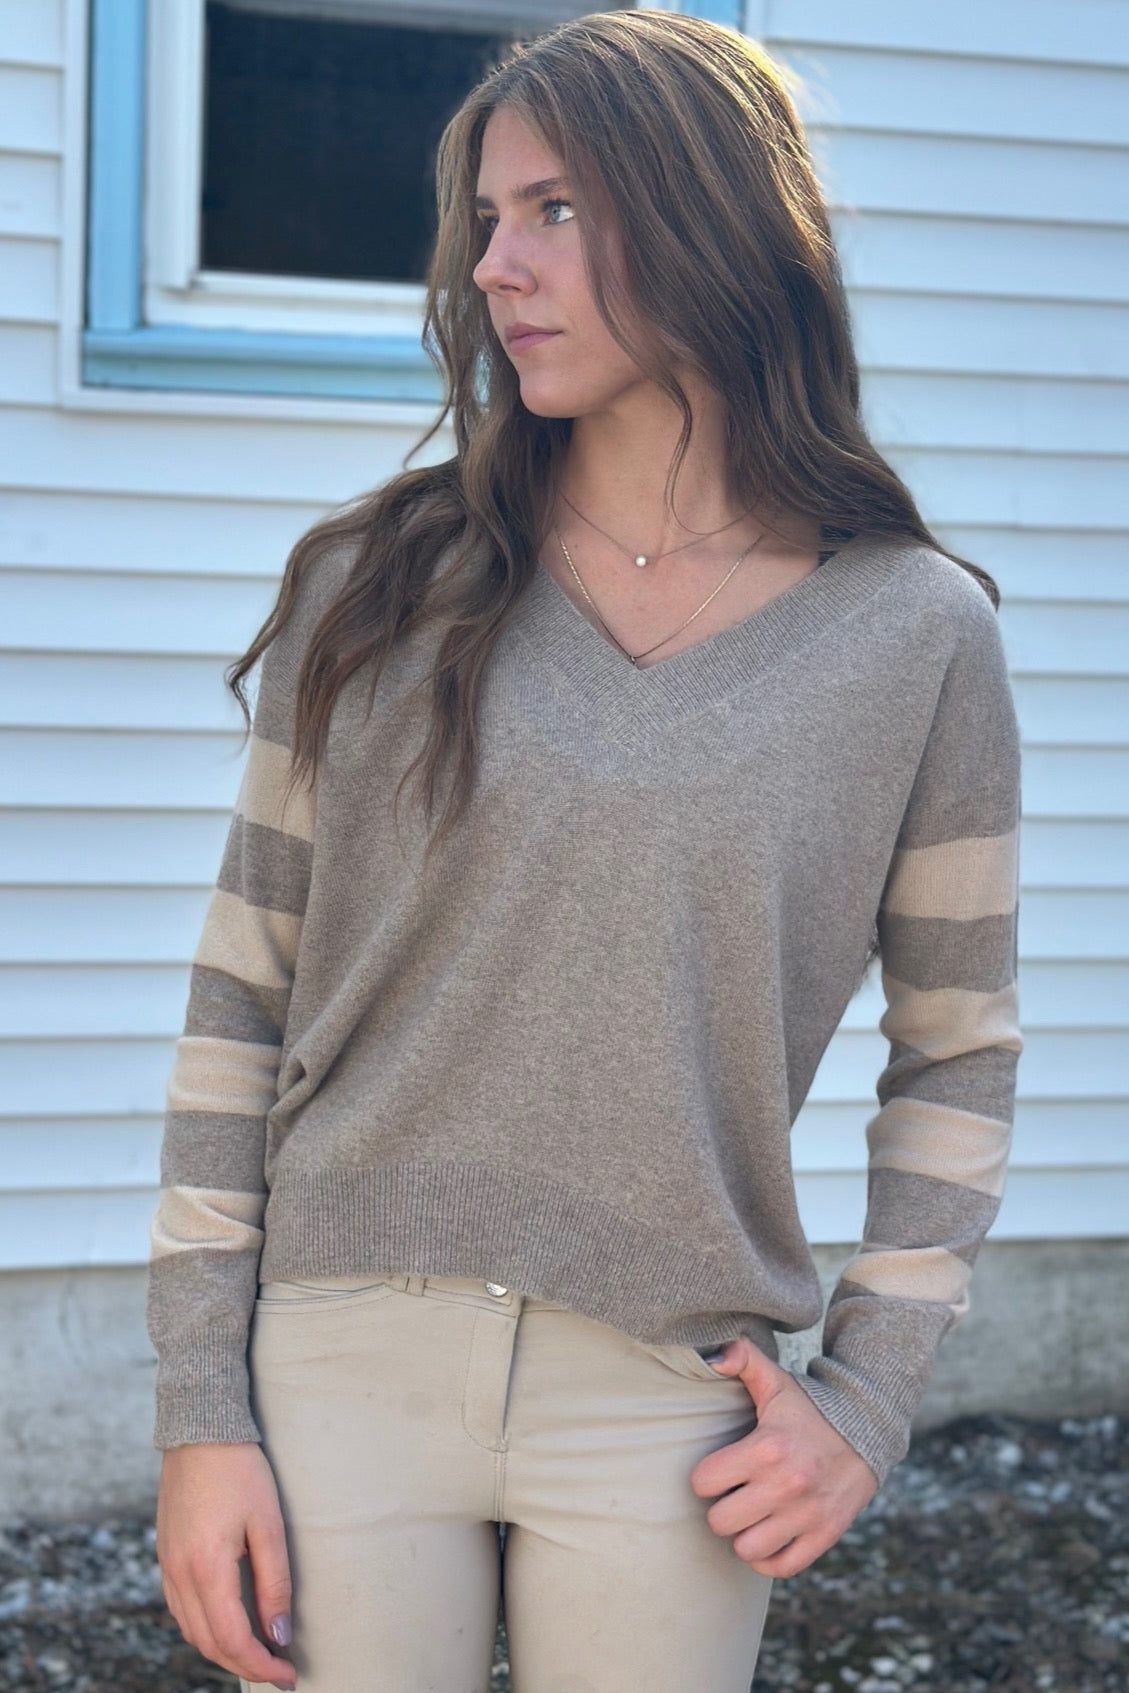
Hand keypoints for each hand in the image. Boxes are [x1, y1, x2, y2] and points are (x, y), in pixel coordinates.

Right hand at [156, 1441, 298, 1689]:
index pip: (233, 1639)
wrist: (199, 1432)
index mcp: (206, 1569)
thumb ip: (274, 1583)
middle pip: (209, 1644)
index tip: (288, 1675)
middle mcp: (179, 1576)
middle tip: (279, 1672)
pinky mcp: (165, 1556)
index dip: (262, 1665)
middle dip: (245, 1665)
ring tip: (259, 1653)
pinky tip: (229, 1625)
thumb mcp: (268, 1524)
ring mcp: (167, 1567)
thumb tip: (280, 1634)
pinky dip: (206, 1629)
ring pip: (192, 1632)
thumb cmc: (240, 1471)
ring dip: (224, 1651)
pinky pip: (182, 1611)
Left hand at [689, 1336, 879, 1576]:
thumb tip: (713, 1357)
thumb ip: (742, 1360)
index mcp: (767, 1448)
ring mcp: (807, 1514)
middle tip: (733, 1494)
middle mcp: (786, 1485)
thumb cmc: (811, 1407)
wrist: (869, 1427)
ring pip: (747, 1549)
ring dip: (743, 1535)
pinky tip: (767, 1536)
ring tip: (750, 1515)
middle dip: (721, 1507)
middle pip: (720, 1521)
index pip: (703, 1482)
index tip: (719, 1470)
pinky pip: (782, 1566)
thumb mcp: (776, 1381)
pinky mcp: (826, 1534)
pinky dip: (768, 1558)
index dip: (706, 1477)